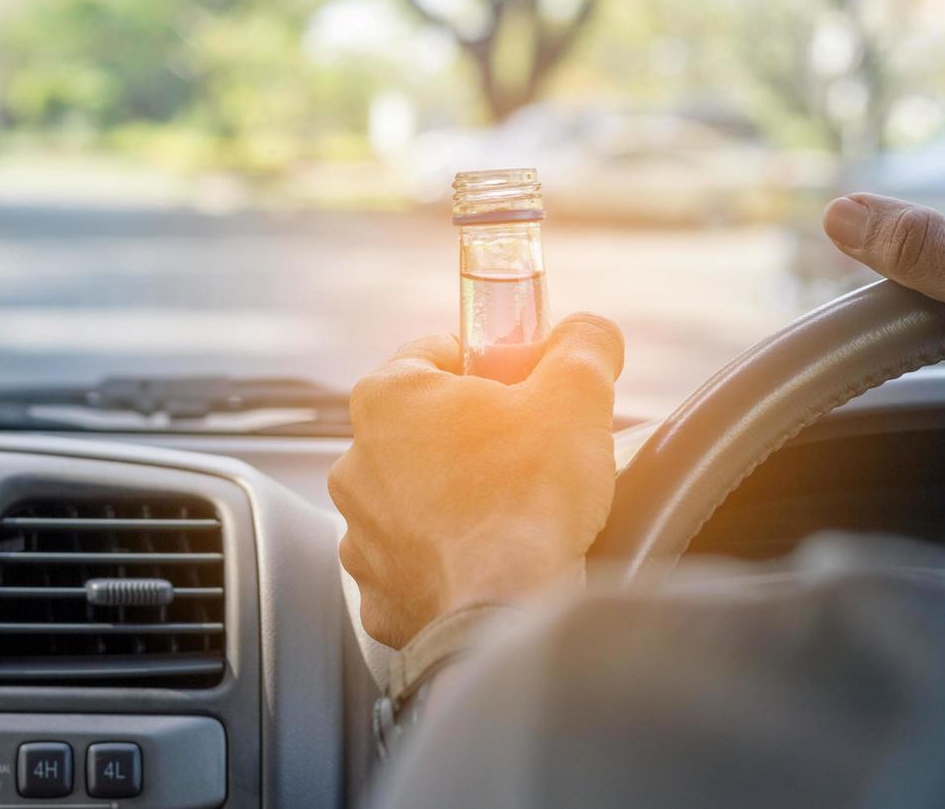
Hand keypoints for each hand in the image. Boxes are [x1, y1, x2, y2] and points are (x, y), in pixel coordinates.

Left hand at [329, 314, 624, 646]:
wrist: (508, 613)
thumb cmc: (532, 495)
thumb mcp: (577, 393)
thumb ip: (584, 344)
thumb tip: (588, 332)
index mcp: (388, 398)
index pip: (437, 352)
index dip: (492, 362)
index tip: (528, 384)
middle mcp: (356, 463)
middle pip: (424, 428)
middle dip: (474, 435)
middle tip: (531, 452)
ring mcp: (360, 535)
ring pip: (415, 499)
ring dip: (456, 500)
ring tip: (514, 515)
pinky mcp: (379, 596)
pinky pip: (416, 564)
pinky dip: (448, 562)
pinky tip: (491, 565)